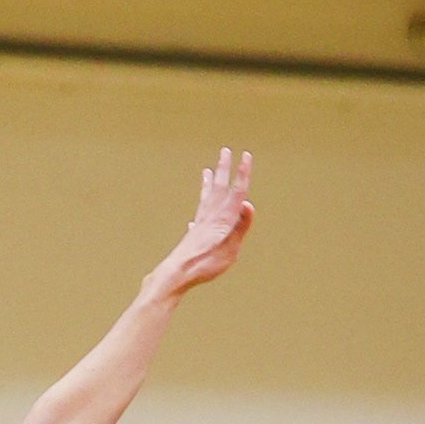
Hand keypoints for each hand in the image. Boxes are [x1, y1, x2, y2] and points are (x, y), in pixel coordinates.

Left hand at [146, 148, 253, 301]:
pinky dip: (198, 210)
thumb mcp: (229, 249)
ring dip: (208, 184)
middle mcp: (210, 217)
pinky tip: (195, 218)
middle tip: (224, 151)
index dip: (242, 174)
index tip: (246, 155)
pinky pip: (197, 215)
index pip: (237, 192)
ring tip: (206, 171)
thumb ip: (239, 227)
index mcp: (223, 220)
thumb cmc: (205, 264)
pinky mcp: (192, 235)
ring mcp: (200, 224)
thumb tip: (247, 203)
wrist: (177, 272)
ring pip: (206, 198)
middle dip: (223, 169)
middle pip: (218, 188)